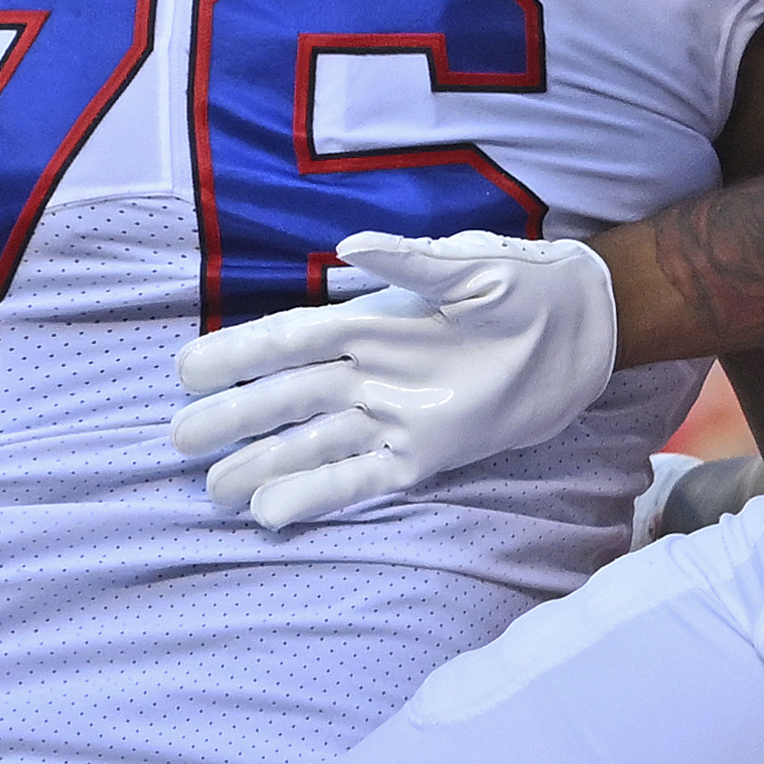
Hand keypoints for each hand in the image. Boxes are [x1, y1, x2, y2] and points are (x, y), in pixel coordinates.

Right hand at [170, 229, 619, 527]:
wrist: (583, 330)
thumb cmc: (526, 284)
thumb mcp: (472, 266)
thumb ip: (411, 263)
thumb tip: (350, 249)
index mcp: (371, 320)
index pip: (289, 341)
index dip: (237, 356)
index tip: (186, 371)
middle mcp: (370, 373)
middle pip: (288, 400)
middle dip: (235, 419)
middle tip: (180, 441)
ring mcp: (394, 416)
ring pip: (313, 446)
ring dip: (265, 467)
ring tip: (214, 492)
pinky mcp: (425, 454)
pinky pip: (362, 479)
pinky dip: (320, 496)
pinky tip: (274, 514)